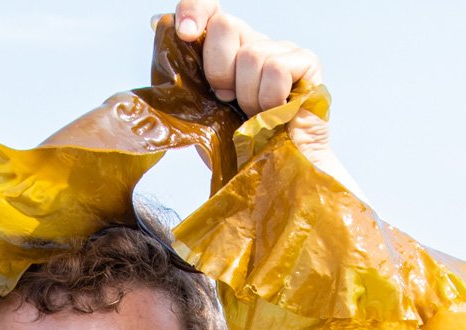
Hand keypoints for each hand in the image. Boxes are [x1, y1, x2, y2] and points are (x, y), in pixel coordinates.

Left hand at [173, 1, 333, 172]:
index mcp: (227, 50)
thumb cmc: (235, 147)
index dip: (194, 10)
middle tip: (227, 100)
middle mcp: (253, 42)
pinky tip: (273, 114)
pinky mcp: (307, 64)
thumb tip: (158, 23)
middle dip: (218, 71)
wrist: (270, 176)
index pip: (209, 8)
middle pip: (226, 24)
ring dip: (247, 96)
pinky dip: (268, 99)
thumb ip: (179, 72)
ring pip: (251, 54)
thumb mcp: (196, 110)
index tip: (184, 34)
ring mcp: (282, 50)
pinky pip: (276, 68)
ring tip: (254, 115)